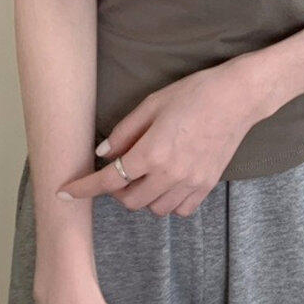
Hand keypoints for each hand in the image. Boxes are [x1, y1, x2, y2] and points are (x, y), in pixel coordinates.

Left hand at [56, 59, 268, 217]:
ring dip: (142, 197)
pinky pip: (180, 210)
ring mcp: (191, 183)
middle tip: (117, 170)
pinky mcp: (207, 185)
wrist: (238, 97)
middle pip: (130, 200)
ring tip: (144, 175)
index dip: (83, 187)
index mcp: (152, 152)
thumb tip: (103, 151)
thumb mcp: (152, 104)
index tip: (65, 192)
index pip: (109, 179)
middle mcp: (170, 174)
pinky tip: (166, 183)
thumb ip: (125, 131)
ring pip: (154, 209)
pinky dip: (167, 203)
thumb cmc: (195, 93)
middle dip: (115, 190)